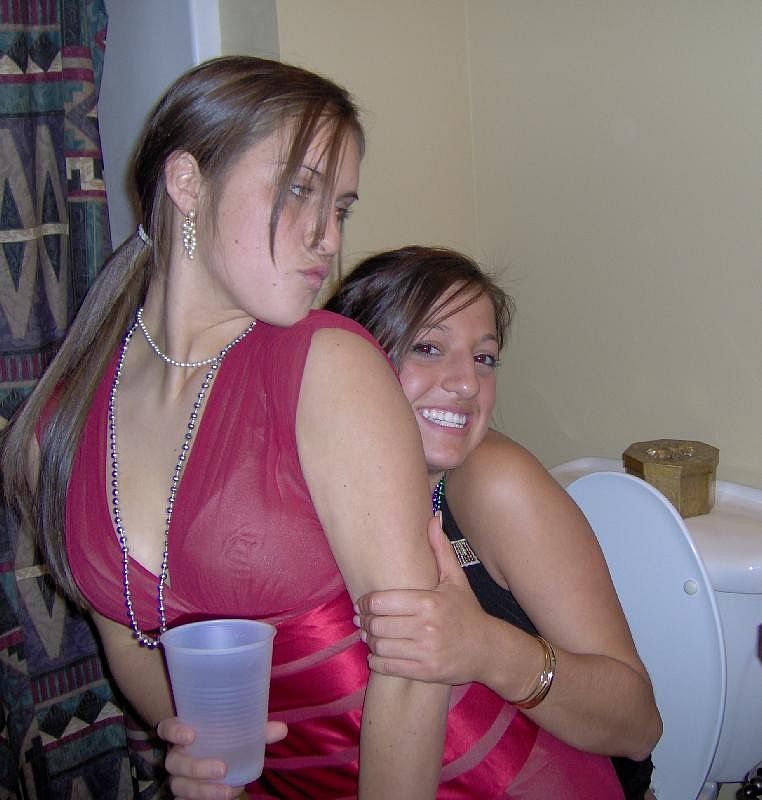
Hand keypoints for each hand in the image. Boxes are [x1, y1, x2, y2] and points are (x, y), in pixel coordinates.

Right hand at [157, 716, 286, 799]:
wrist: (217, 755)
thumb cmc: (225, 736)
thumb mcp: (240, 730)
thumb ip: (258, 730)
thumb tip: (281, 729)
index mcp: (185, 732)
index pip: (167, 728)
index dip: (173, 731)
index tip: (191, 734)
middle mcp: (177, 754)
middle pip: (174, 763)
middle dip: (196, 768)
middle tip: (223, 768)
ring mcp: (178, 776)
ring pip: (179, 786)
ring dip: (203, 791)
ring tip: (229, 791)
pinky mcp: (185, 793)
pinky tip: (225, 797)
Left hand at [354, 514, 492, 684]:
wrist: (489, 649)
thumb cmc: (468, 611)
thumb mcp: (456, 579)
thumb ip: (440, 548)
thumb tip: (433, 517)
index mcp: (429, 602)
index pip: (381, 601)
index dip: (365, 602)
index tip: (363, 603)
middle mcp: (426, 628)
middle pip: (376, 624)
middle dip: (365, 622)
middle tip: (362, 619)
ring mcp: (425, 652)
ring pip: (379, 646)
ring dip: (369, 641)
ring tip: (369, 635)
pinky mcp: (425, 672)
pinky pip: (388, 667)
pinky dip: (377, 661)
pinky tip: (377, 654)